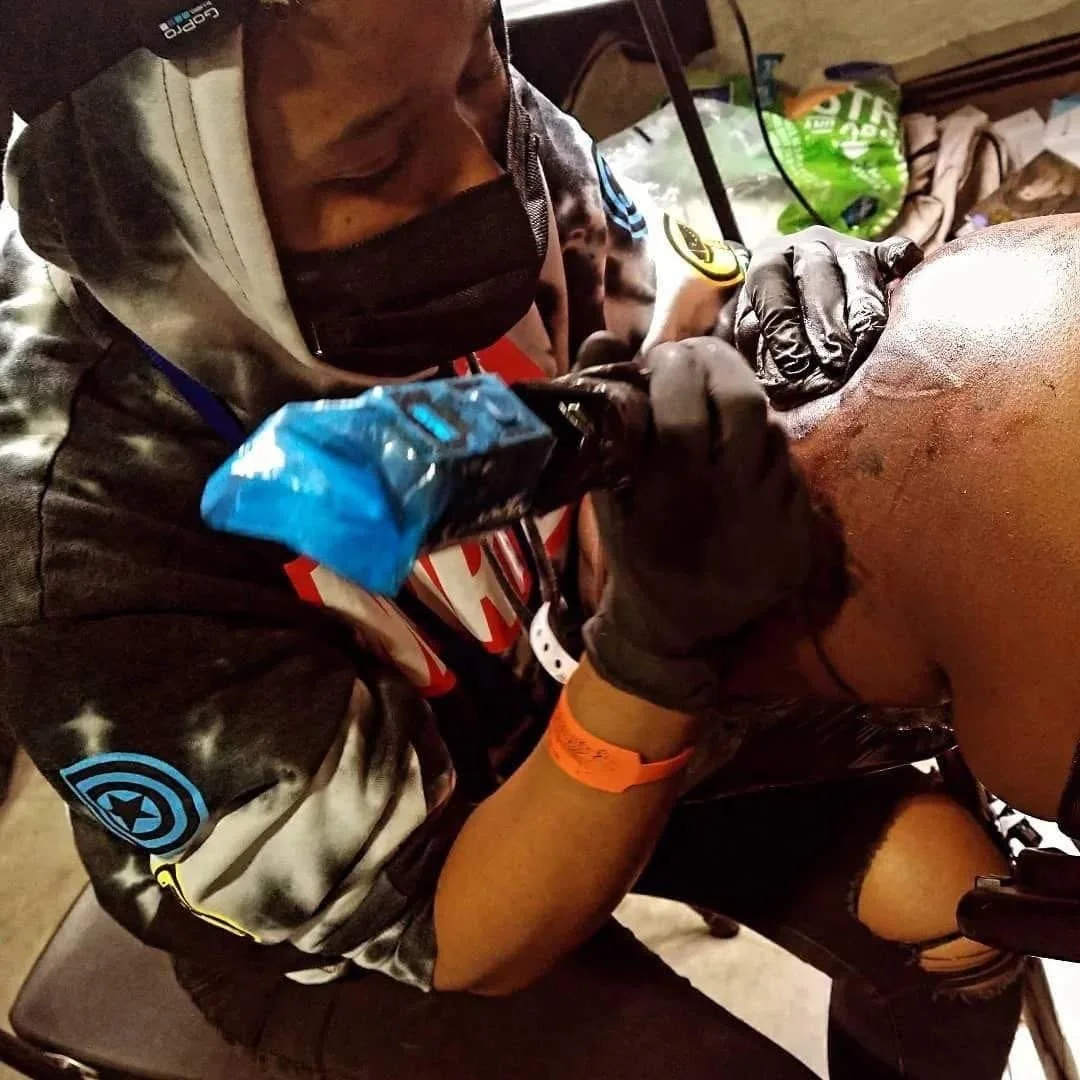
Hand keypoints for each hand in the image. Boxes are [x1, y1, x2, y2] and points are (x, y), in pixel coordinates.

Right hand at [582, 337, 811, 712]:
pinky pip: (789, 467)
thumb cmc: (635, 555)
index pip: (685, 406)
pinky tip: (739, 460)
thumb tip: (605, 334)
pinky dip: (761, 451)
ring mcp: (775, 522)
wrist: (679, 628)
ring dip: (739, 407)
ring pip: (770, 430)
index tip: (660, 359)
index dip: (674, 367)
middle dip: (718, 364)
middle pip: (744, 403)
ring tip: (713, 415)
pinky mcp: (803, 534)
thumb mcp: (605, 492)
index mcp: (671, 500)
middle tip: (695, 359)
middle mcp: (731, 507)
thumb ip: (604, 414)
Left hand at [734, 228, 922, 404]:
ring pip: (859, 270)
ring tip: (866, 349)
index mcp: (768, 263)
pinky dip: (905, 266)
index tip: (794, 365)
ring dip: (865, 314)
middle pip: (818, 280)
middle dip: (827, 327)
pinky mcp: (879, 251)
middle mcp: (808, 247)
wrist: (788, 280)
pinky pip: (897, 251)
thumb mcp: (751, 329)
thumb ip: (754, 345)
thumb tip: (774, 375)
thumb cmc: (770, 319)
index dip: (784, 333)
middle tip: (834, 365)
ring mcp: (846, 246)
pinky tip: (908, 286)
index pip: (775, 295)